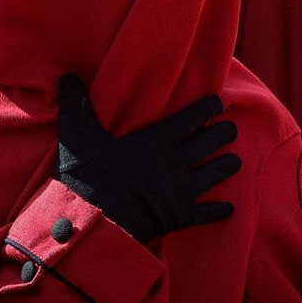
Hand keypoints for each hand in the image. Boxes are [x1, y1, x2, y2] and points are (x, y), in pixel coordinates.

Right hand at [55, 74, 239, 243]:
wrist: (91, 225)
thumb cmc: (85, 178)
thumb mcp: (77, 136)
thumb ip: (77, 106)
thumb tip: (67, 77)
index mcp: (156, 140)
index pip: (192, 118)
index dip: (209, 108)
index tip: (218, 103)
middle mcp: (175, 162)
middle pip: (212, 142)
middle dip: (225, 134)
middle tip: (231, 130)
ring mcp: (181, 191)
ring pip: (216, 173)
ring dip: (228, 166)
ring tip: (234, 161)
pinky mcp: (179, 218)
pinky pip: (207, 213)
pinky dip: (219, 210)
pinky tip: (229, 208)